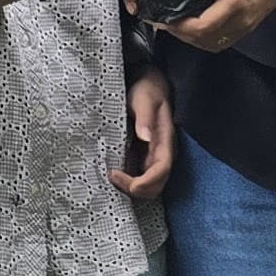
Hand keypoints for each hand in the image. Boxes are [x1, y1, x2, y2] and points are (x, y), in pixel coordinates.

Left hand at [117, 74, 177, 197]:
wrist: (147, 87)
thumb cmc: (147, 91)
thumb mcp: (144, 99)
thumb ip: (145, 117)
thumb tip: (145, 136)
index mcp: (165, 142)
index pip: (162, 170)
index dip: (142, 181)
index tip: (115, 174)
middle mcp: (161, 155)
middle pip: (155, 186)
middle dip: (134, 189)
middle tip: (110, 175)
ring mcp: (152, 159)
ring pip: (147, 187)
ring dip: (129, 189)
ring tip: (109, 175)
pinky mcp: (142, 159)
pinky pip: (137, 179)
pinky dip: (125, 183)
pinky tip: (111, 173)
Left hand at [169, 0, 275, 50]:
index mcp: (237, 2)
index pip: (201, 26)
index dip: (178, 27)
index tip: (162, 16)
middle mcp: (241, 19)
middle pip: (203, 39)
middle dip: (180, 33)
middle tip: (163, 19)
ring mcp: (246, 24)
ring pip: (212, 43)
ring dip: (192, 37)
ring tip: (177, 21)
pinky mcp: (249, 24)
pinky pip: (222, 40)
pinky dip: (205, 37)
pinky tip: (196, 23)